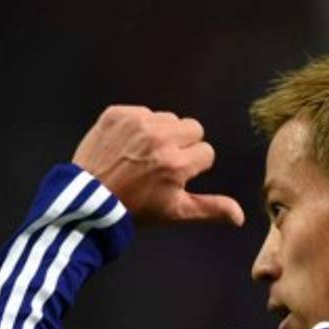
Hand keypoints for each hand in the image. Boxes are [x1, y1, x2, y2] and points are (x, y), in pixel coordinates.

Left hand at [72, 106, 244, 226]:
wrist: (89, 201)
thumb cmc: (136, 210)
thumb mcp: (176, 213)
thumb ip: (211, 209)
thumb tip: (240, 216)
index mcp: (177, 163)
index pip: (206, 151)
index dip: (194, 166)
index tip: (176, 177)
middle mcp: (159, 139)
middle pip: (193, 128)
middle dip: (184, 144)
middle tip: (163, 164)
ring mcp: (136, 123)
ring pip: (168, 118)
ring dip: (162, 133)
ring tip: (143, 155)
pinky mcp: (116, 114)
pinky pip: (142, 111)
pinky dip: (138, 126)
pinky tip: (127, 146)